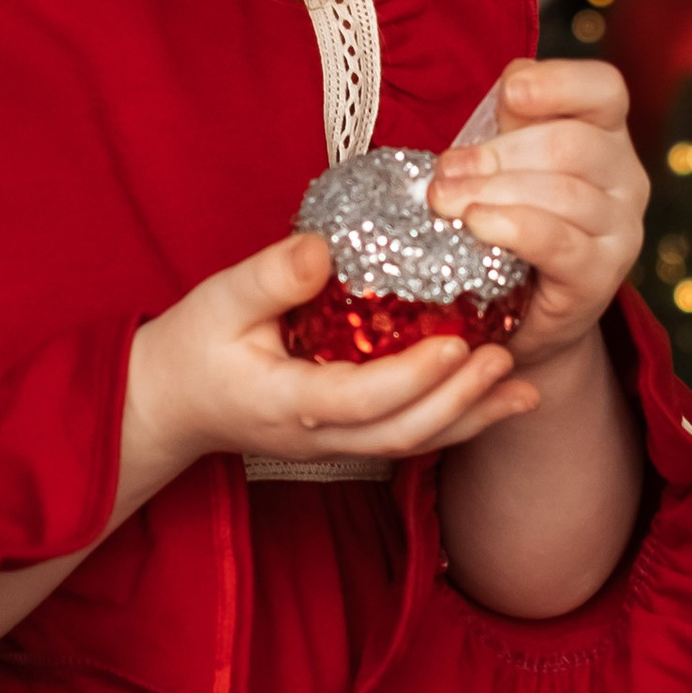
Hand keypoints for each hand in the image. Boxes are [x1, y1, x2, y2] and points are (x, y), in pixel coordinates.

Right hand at [123, 229, 527, 491]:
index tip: (458, 343)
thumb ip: (270, 277)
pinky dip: (455, 419)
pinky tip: (494, 399)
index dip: (416, 376)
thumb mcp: (218, 300)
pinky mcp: (345, 436)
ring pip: (413, 443)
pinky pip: (407, 435)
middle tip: (506, 359)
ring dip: (471, 418)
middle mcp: (320, 434)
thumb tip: (322, 249)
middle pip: (403, 434)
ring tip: (524, 388)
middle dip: (461, 401)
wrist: (167, 403)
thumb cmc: (191, 346)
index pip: (364, 398)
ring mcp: (335, 443)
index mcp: (288, 402)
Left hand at [427, 57, 648, 385]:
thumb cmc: (513, 221)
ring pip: (563, 193)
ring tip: (444, 201)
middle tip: (444, 171)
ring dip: (492, 192)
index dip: (559, 83)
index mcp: (605, 132)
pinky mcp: (602, 275)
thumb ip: (510, 125)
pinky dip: (513, 227)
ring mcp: (621, 228)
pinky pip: (559, 242)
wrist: (524, 313)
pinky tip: (477, 224)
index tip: (511, 92)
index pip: (604, 89)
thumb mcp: (509, 162)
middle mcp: (626, 176)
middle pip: (572, 144)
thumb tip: (505, 90)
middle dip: (498, 154)